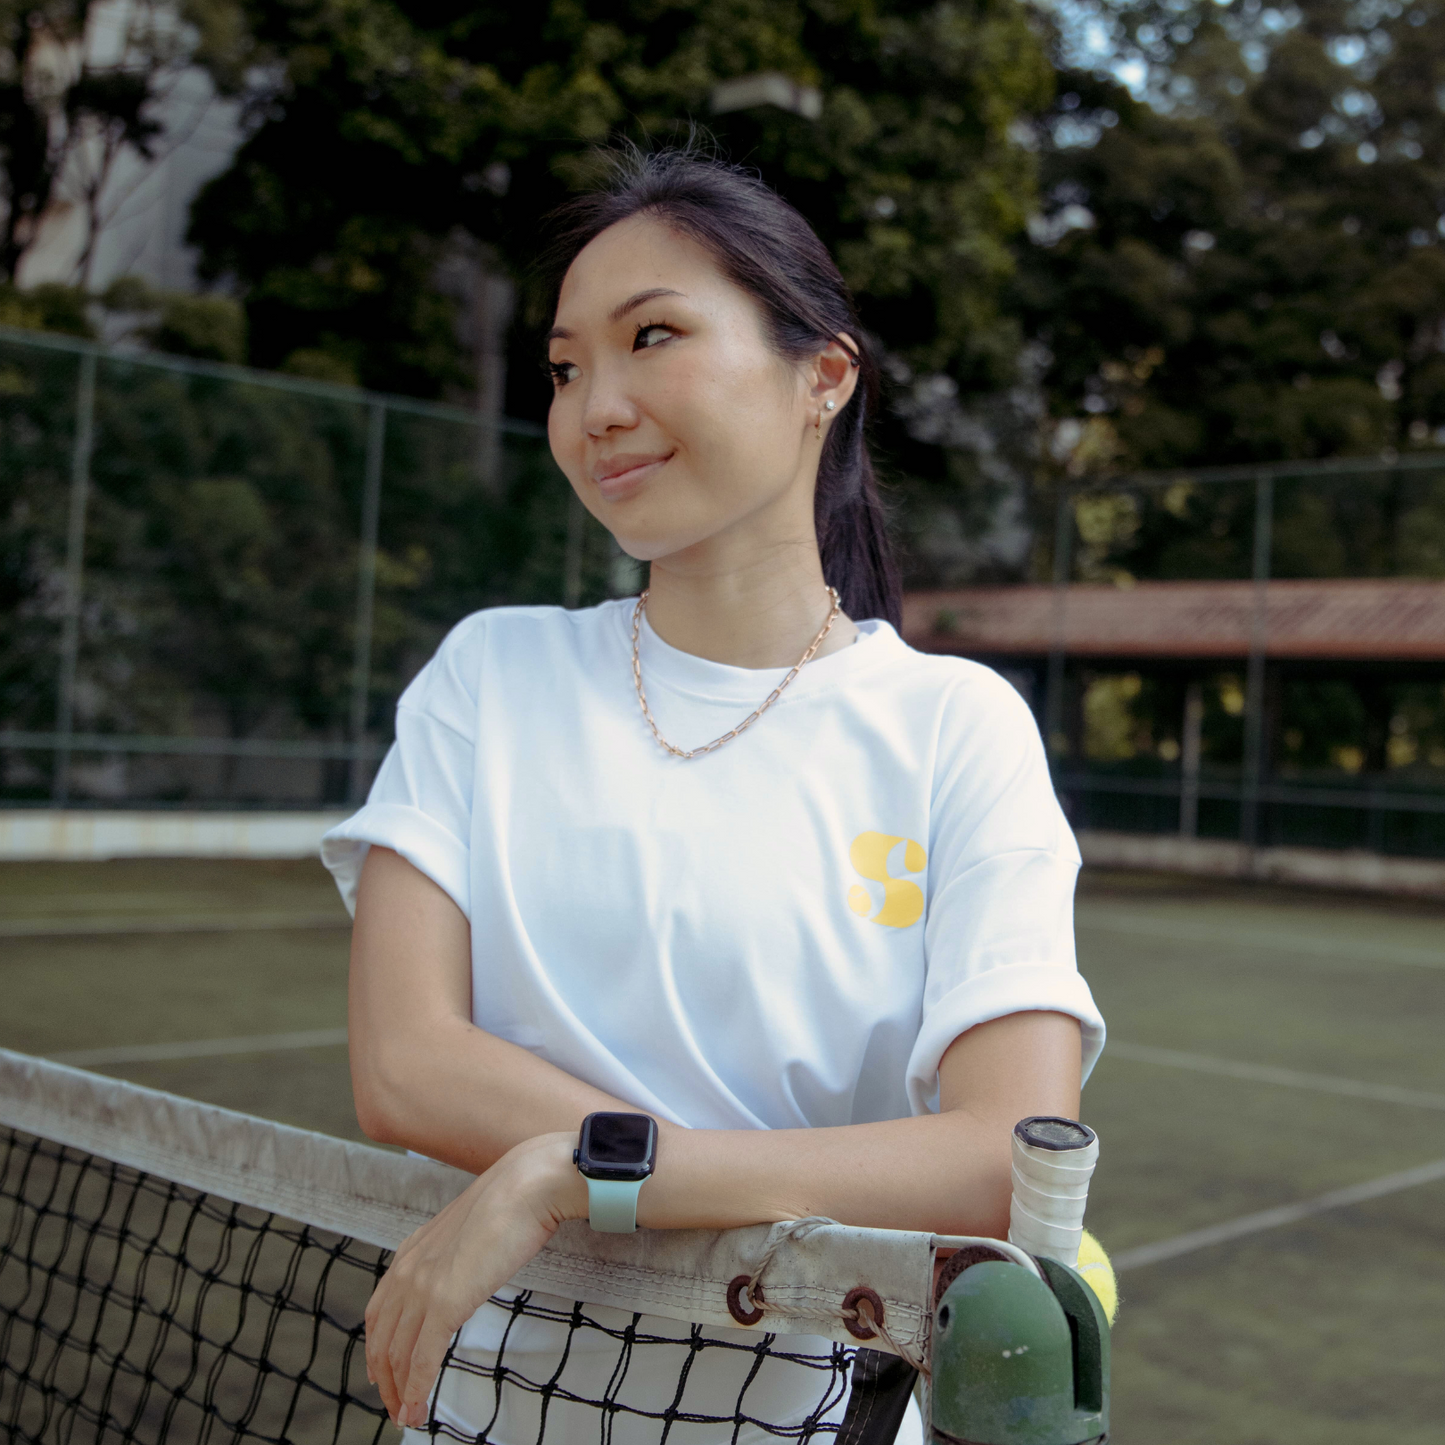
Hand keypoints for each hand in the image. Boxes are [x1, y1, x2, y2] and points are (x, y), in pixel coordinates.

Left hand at [364, 1131, 586, 1429]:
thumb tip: (470, 1265)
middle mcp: (408, 1269)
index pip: (380, 1310)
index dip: (379, 1346)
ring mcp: (424, 1286)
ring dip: (399, 1392)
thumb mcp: (470, 1228)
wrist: (528, 1184)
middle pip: (381, 1338)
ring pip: (398, 1354)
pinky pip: (423, 1358)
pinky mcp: (445, 1303)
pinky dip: (417, 1389)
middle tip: (395, 1405)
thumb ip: (457, 1251)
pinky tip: (418, 1410)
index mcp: (412, 1250)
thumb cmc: (513, 1200)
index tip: (384, 1373)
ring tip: (406, 1417)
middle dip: (385, 1378)